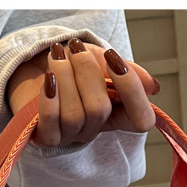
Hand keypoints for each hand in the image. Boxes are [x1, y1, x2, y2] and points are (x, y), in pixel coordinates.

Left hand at [6, 38, 158, 148]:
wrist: (33, 70)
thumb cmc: (71, 70)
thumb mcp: (102, 62)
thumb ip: (126, 72)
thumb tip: (153, 88)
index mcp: (116, 114)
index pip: (141, 120)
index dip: (132, 92)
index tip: (114, 60)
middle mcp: (95, 129)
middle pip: (100, 110)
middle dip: (86, 71)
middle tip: (75, 49)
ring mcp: (70, 137)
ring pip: (74, 115)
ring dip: (64, 75)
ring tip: (56, 55)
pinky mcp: (46, 138)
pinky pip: (51, 123)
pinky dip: (50, 96)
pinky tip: (48, 77)